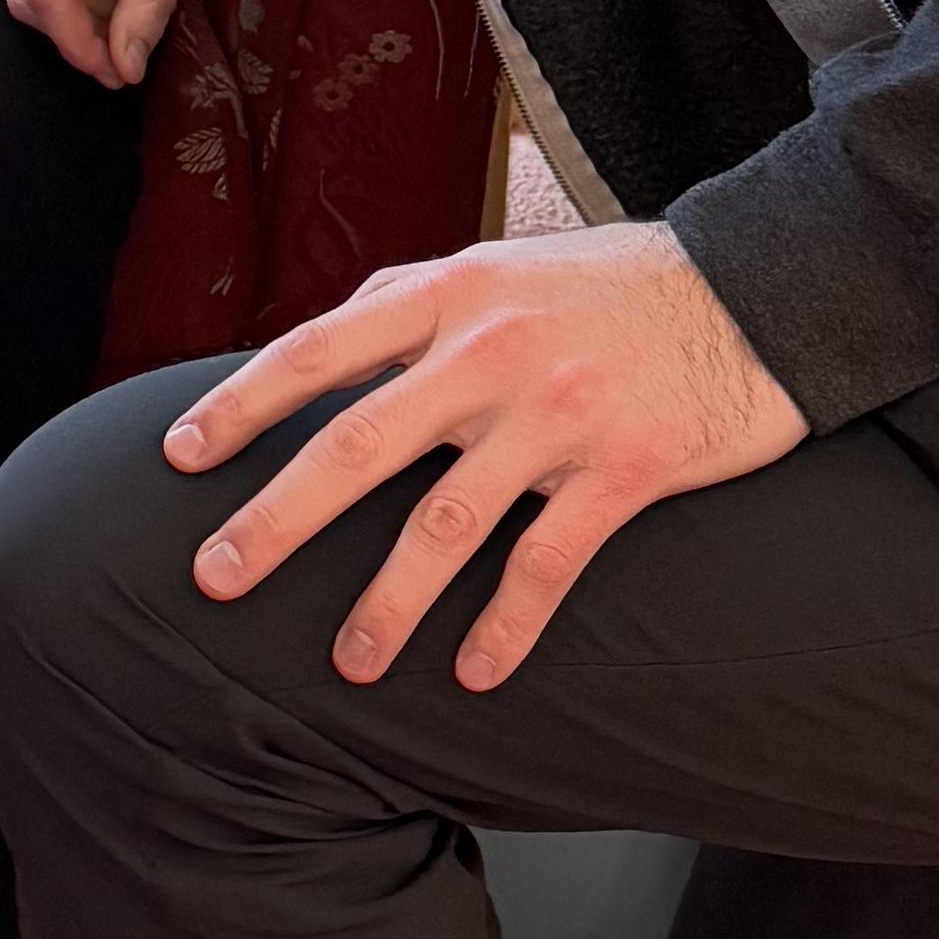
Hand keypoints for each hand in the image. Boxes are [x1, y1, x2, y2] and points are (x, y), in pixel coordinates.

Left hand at [165, 223, 802, 690]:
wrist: (762, 287)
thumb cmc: (616, 283)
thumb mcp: (504, 264)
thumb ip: (413, 300)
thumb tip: (326, 337)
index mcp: (450, 297)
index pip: (315, 352)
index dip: (239, 406)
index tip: (177, 457)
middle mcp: (489, 355)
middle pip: (355, 447)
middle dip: (274, 522)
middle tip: (213, 579)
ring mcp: (556, 417)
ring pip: (444, 526)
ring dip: (387, 604)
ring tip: (348, 665)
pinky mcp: (625, 471)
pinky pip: (547, 565)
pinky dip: (506, 626)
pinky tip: (474, 674)